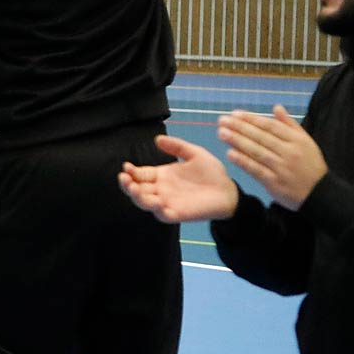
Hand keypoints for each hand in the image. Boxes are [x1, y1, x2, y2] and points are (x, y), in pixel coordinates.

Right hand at [119, 136, 240, 223]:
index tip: (127, 166)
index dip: (131, 171)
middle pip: (137, 189)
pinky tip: (156, 201)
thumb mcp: (194, 154)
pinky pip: (162, 214)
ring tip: (134, 188)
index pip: (140, 174)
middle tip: (124, 177)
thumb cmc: (212, 173)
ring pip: (144, 202)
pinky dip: (156, 209)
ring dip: (136, 196)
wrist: (229, 191)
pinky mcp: (176, 213)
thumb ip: (177, 146)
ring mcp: (167, 202)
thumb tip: (157, 139)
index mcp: (162, 175)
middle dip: (127, 184)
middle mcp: (160, 190)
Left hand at [218, 106, 327, 210]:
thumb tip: (276, 107)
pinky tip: (229, 153)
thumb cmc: (310, 165)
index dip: (251, 119)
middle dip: (239, 127)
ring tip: (222, 133)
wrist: (319, 193)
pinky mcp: (274, 182)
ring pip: (256, 151)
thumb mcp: (306, 142)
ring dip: (237, 141)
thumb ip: (290, 124)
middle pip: (261, 137)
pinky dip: (242, 161)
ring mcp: (281, 168)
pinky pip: (256, 169)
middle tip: (222, 120)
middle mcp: (289, 152)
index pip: (270, 126)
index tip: (235, 114)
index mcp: (297, 140)